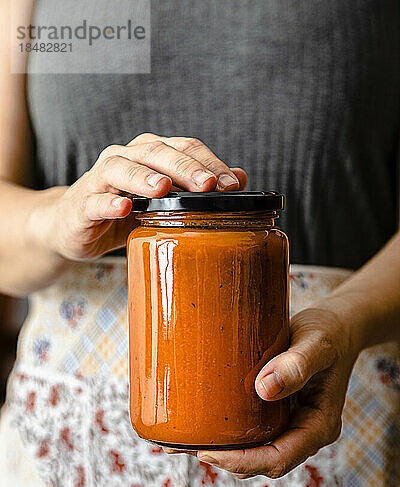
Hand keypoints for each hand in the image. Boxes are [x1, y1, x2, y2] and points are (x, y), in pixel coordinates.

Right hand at [31, 133, 246, 260]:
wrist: (73, 227)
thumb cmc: (124, 211)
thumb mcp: (165, 201)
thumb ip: (197, 188)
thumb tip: (240, 177)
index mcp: (149, 155)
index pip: (183, 148)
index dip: (209, 162)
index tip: (232, 183)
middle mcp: (125, 158)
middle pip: (155, 151)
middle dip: (184, 167)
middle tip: (208, 184)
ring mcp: (100, 180)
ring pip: (120, 169)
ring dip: (143, 177)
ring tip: (163, 188)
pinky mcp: (82, 205)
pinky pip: (95, 201)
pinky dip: (108, 203)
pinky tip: (123, 209)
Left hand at [195, 303, 358, 478]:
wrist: (335, 326)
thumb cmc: (329, 333)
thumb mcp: (317, 343)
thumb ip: (296, 364)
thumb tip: (264, 389)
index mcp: (320, 425)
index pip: (279, 458)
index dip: (243, 462)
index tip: (208, 454)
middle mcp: (305, 432)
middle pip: (263, 461)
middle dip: (225, 460)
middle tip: (184, 446)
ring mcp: (291, 425)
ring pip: (255, 450)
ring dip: (223, 449)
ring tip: (183, 440)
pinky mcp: (278, 413)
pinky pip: (252, 431)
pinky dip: (228, 431)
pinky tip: (201, 422)